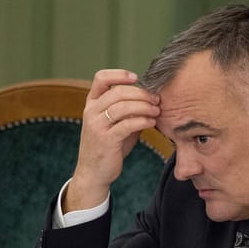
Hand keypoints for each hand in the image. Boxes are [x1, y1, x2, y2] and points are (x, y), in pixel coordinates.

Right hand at [65, 69, 160, 211]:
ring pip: (122, 106)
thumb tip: (152, 101)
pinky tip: (152, 122)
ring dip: (144, 107)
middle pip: (118, 92)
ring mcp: (96, 125)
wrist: (94, 173)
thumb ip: (130, 112)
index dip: (119, 74)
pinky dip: (142, 120)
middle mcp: (91, 112)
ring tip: (157, 111)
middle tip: (156, 99)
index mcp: (92, 104)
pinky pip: (127, 124)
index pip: (101, 78)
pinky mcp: (106, 139)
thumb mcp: (118, 125)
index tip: (137, 78)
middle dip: (141, 93)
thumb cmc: (109, 147)